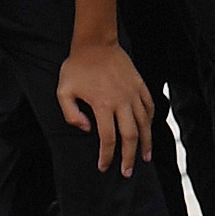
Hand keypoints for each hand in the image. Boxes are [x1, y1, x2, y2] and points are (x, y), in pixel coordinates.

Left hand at [58, 44, 153, 174]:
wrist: (96, 43)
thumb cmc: (76, 67)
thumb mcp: (63, 91)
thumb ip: (71, 114)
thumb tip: (87, 129)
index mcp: (102, 105)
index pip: (107, 137)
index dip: (106, 155)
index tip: (103, 166)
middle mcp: (122, 101)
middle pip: (131, 135)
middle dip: (129, 157)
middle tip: (128, 172)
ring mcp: (133, 93)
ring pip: (145, 123)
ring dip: (146, 142)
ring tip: (145, 157)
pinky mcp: (140, 85)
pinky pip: (150, 107)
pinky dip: (151, 121)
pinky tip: (149, 130)